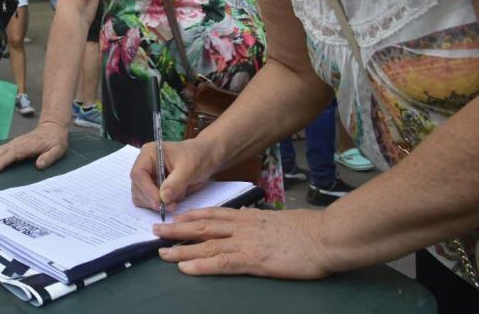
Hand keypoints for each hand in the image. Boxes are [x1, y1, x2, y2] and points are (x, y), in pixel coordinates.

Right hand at [0, 121, 68, 173]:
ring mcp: (14, 143)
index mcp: (27, 146)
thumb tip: (39, 165)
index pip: (11, 155)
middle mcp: (18, 144)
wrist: (52, 127)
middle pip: (0, 152)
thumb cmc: (55, 140)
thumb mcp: (58, 149)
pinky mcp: (13, 144)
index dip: (1, 163)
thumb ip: (49, 157)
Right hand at [130, 139, 210, 213]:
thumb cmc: (196, 157)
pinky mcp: (154, 190)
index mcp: (148, 154)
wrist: (205, 159)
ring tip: (175, 203)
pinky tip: (174, 202)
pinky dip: (161, 207)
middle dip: (152, 200)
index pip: (138, 174)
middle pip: (137, 188)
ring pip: (142, 198)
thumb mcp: (189, 168)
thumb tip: (163, 197)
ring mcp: (148, 179)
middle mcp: (145, 167)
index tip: (159, 202)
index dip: (146, 189)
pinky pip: (150, 203)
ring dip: (157, 204)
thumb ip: (176, 182)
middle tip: (171, 206)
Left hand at [152, 207, 333, 279]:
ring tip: (162, 252)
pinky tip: (186, 268)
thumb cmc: (309, 231)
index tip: (175, 215)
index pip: (214, 215)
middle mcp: (243, 227)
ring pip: (206, 245)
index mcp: (250, 218)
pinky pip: (222, 263)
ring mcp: (246, 243)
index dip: (192, 216)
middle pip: (203, 227)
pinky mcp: (254, 260)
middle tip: (156, 230)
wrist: (326, 237)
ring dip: (182, 248)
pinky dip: (201, 265)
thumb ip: (261, 221)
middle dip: (177, 229)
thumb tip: (250, 219)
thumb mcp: (279, 220)